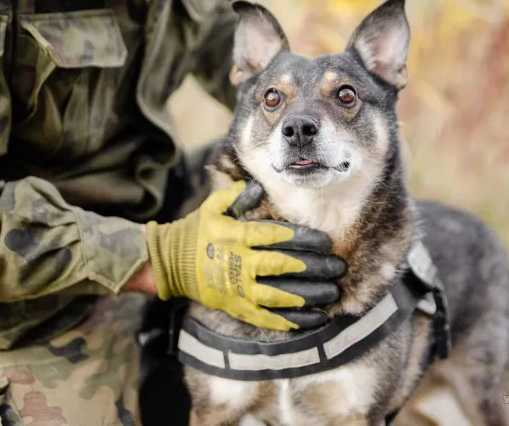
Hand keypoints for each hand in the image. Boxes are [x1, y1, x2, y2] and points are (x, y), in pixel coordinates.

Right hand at [145, 180, 344, 330]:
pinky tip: (316, 318)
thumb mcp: (213, 206)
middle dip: (314, 267)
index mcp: (235, 236)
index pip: (275, 236)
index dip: (303, 238)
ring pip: (279, 295)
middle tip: (338, 267)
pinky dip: (293, 321)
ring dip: (309, 295)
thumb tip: (259, 186)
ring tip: (333, 292)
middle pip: (282, 266)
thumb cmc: (198, 230)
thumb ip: (237, 195)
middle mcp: (238, 263)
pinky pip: (268, 318)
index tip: (326, 241)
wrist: (170, 262)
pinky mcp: (237, 308)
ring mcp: (237, 290)